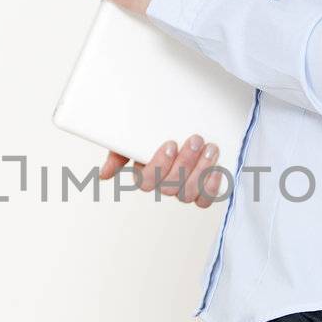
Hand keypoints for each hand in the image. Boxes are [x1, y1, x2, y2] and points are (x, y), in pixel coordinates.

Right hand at [98, 134, 222, 207]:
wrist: (189, 120)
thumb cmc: (158, 128)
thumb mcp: (136, 134)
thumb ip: (120, 152)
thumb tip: (104, 174)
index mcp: (146, 172)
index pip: (146, 182)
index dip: (159, 166)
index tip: (170, 143)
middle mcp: (164, 184)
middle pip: (169, 188)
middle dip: (184, 163)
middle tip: (196, 140)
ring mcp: (184, 189)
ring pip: (187, 195)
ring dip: (200, 172)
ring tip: (210, 148)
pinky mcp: (204, 189)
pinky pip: (205, 200)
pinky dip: (212, 187)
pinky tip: (217, 168)